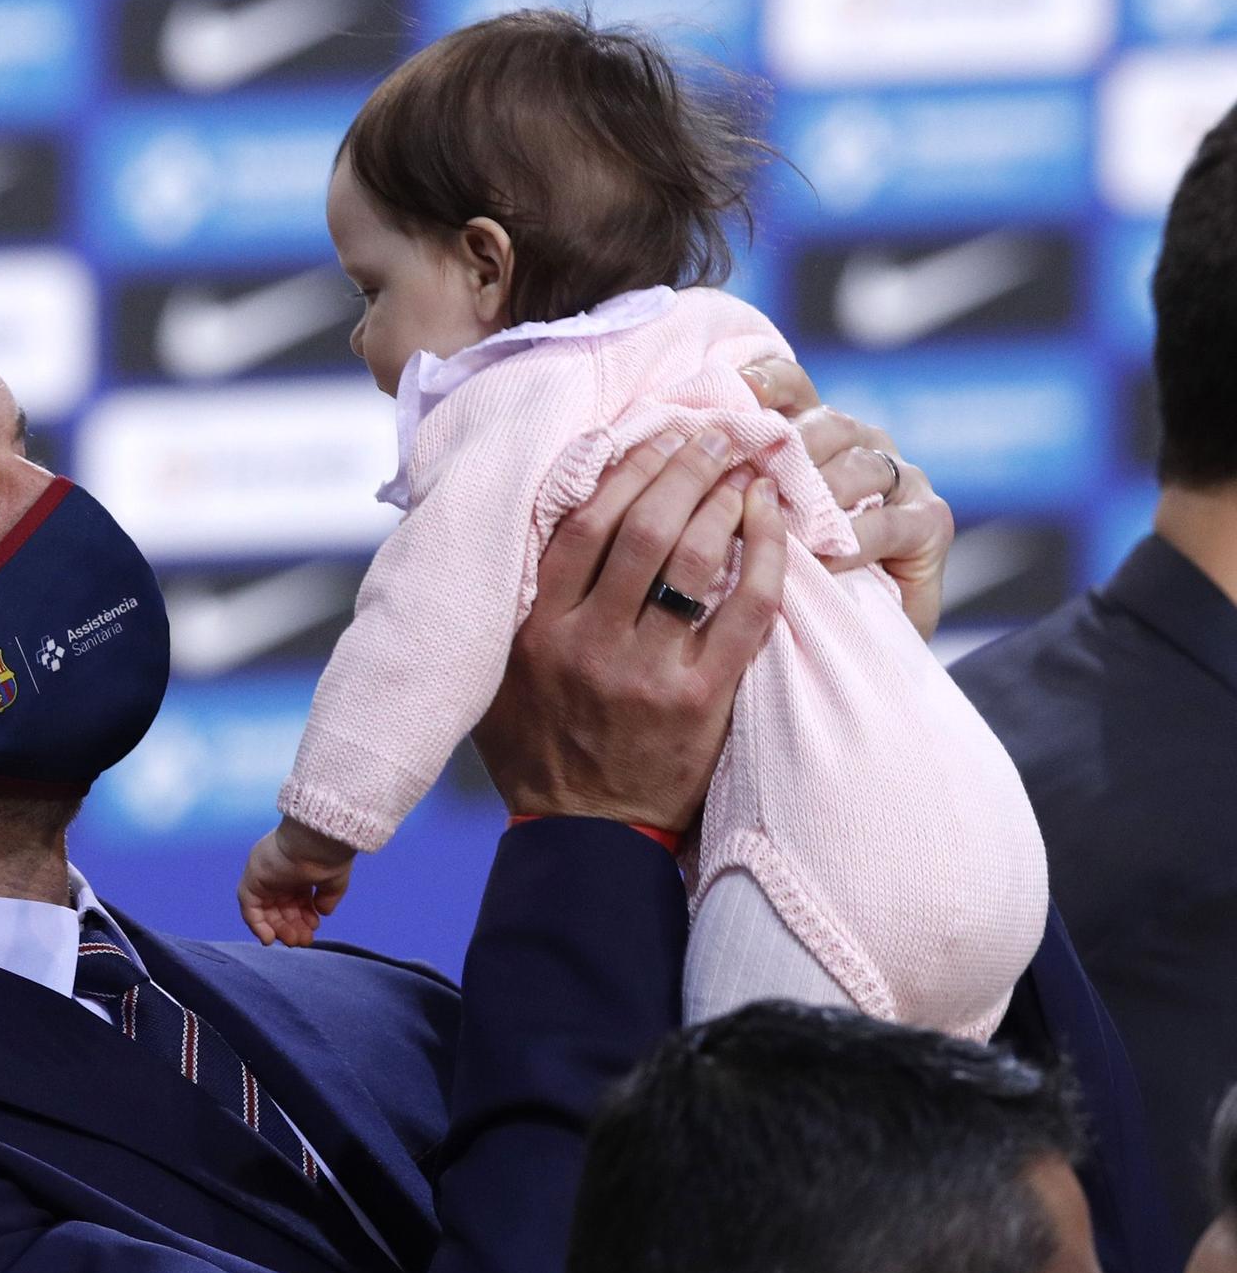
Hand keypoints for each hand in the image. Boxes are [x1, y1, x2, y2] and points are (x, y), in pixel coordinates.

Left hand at [237, 817, 356, 947]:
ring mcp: (264, 875)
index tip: (314, 927)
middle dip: (292, 926)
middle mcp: (278, 873)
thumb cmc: (328, 854)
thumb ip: (327, 898)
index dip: (304, 916)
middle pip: (280, 907)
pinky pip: (249, 908)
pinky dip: (257, 925)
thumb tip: (323, 912)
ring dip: (278, 928)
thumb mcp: (333, 880)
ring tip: (294, 941)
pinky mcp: (252, 879)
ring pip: (266, 909)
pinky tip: (270, 939)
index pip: (296, 899)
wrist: (318, 838)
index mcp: (297, 870)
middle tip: (304, 940)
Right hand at [470, 431, 787, 830]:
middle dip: (685, 470)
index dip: (625, 470)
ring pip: (694, 562)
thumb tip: (525, 523)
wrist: (583, 836)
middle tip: (713, 436)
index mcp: (534, 632)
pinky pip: (744, 613)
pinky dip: (766, 559)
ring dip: (725, 502)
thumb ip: (511, 606)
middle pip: (644, 531)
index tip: (655, 436)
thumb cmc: (538, 748)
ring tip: (746, 469)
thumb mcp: (498, 676)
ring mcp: (645, 674)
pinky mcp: (700, 702)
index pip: (583, 526)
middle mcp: (587, 646)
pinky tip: (774, 523)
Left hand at [739, 356, 954, 639]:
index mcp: (811, 430)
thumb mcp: (746, 528)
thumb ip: (727, 488)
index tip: (736, 393)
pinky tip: (822, 561)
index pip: (789, 384)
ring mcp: (899, 478)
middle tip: (750, 477)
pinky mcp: (929, 520)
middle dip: (787, 447)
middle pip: (824, 423)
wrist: (847, 639)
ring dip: (818, 496)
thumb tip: (679, 456)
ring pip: (858, 467)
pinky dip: (852, 543)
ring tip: (782, 525)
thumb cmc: (782, 579)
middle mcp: (858, 443)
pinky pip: (889, 523)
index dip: (764, 382)